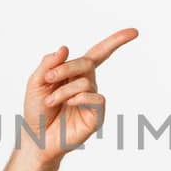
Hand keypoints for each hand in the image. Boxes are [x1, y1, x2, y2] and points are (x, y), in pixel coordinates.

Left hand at [20, 28, 138, 164]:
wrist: (36, 138)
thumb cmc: (37, 111)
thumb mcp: (36, 82)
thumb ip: (48, 64)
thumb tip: (65, 47)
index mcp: (75, 73)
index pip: (99, 53)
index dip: (116, 41)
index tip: (134, 32)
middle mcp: (87, 84)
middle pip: (87, 62)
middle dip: (66, 68)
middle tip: (48, 79)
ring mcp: (93, 100)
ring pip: (85, 82)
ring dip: (63, 90)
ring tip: (50, 102)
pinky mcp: (96, 116)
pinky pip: (96, 98)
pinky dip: (79, 98)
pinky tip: (68, 104)